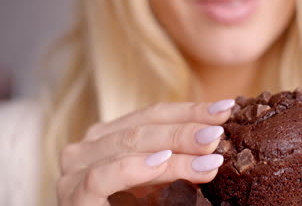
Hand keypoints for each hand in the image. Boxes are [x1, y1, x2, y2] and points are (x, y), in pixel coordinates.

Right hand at [56, 100, 234, 205]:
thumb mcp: (160, 180)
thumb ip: (178, 159)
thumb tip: (216, 137)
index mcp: (110, 135)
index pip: (154, 114)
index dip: (190, 110)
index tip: (225, 108)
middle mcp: (90, 146)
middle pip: (143, 127)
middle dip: (185, 129)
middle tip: (218, 134)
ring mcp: (76, 169)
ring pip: (129, 147)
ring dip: (174, 151)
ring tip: (208, 157)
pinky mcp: (74, 195)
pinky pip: (104, 176)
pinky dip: (135, 168)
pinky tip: (162, 162)